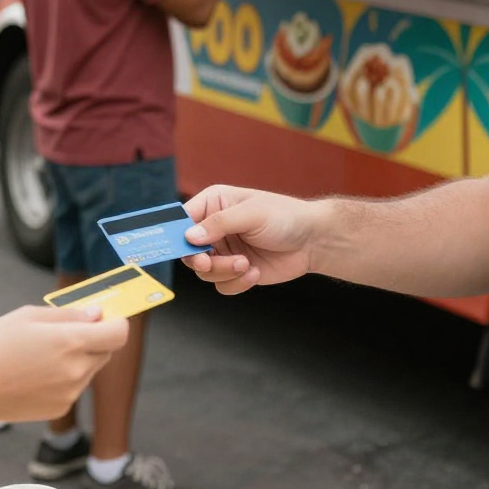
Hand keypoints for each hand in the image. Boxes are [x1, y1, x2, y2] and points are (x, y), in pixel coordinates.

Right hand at [0, 305, 128, 425]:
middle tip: (63, 332)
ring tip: (40, 355)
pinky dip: (63, 378)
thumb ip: (68, 314)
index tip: (102, 317)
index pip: (119, 333)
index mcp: (71, 342)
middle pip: (106, 350)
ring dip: (77, 358)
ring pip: (89, 368)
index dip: (115, 322)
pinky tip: (33, 374)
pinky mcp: (59, 408)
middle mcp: (77, 370)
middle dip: (94, 338)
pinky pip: (73, 386)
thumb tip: (97, 314)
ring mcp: (70, 393)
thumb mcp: (27, 316)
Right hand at [182, 184, 319, 293]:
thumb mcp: (251, 213)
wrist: (313, 241)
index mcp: (213, 204)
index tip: (176, 247)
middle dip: (200, 259)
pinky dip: (236, 283)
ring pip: (204, 271)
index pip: (182, 219)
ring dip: (223, 271)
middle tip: (208, 262)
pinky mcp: (235, 271)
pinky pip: (221, 285)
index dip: (175, 234)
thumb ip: (219, 224)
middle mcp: (214, 228)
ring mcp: (224, 251)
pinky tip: (254, 272)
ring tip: (245, 264)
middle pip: (188, 250)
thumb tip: (189, 236)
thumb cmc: (285, 217)